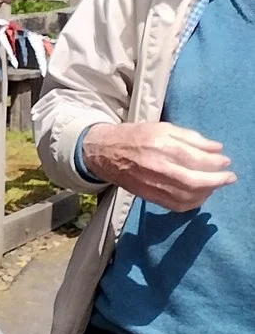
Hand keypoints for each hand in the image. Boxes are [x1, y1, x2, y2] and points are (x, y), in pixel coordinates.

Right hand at [85, 121, 235, 209]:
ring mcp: (152, 184)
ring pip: (188, 196)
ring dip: (207, 192)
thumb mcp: (163, 128)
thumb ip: (191, 137)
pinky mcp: (148, 196)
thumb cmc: (136, 136)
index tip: (226, 162)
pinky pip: (176, 205)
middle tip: (229, 177)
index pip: (197, 158)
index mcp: (161, 145)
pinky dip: (192, 203)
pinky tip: (198, 195)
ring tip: (213, 185)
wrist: (104, 151)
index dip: (217, 162)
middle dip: (217, 181)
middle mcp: (157, 166)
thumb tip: (217, 148)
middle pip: (195, 181)